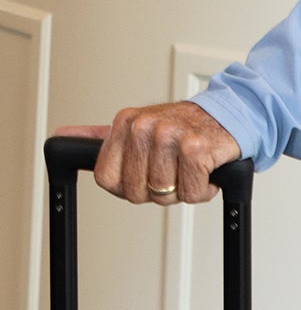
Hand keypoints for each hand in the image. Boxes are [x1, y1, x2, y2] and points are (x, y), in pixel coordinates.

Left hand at [55, 101, 240, 204]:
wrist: (229, 115)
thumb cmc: (183, 128)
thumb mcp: (136, 128)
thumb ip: (99, 137)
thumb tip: (62, 136)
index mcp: (125, 122)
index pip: (108, 181)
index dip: (130, 186)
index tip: (146, 171)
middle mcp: (144, 125)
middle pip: (137, 191)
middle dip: (159, 190)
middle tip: (174, 168)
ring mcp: (170, 134)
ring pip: (164, 193)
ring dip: (183, 189)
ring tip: (190, 167)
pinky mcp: (196, 147)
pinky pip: (191, 192)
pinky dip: (203, 189)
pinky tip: (206, 169)